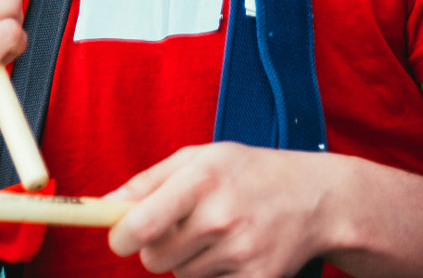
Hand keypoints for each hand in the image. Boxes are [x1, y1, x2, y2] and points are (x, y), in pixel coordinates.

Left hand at [108, 142, 335, 274]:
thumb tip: (103, 206)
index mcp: (202, 179)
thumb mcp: (202, 158)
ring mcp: (239, 252)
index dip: (120, 238)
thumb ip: (148, 181)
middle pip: (153, 260)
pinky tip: (235, 252)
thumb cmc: (250, 172)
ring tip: (221, 234)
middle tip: (187, 226)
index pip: (139, 226)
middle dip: (159, 247)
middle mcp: (220, 217)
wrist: (318, 197)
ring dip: (189, 261)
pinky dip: (214, 275)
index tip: (122, 237)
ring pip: (180, 276)